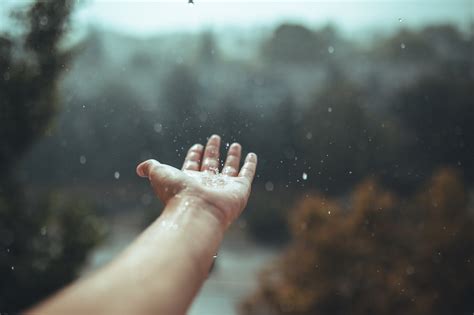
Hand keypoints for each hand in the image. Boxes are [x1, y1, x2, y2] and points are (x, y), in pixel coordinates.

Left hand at [136, 135, 256, 227]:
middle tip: (215, 138)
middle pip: (210, 164)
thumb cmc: (177, 194)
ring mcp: (224, 187)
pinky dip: (250, 165)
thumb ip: (150, 167)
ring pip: (230, 168)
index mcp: (189, 180)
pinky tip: (251, 155)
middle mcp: (207, 184)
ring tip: (236, 145)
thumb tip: (138, 168)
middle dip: (212, 151)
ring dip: (233, 156)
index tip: (197, 145)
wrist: (197, 211)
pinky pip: (246, 174)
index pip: (193, 164)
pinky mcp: (239, 189)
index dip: (194, 154)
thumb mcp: (159, 174)